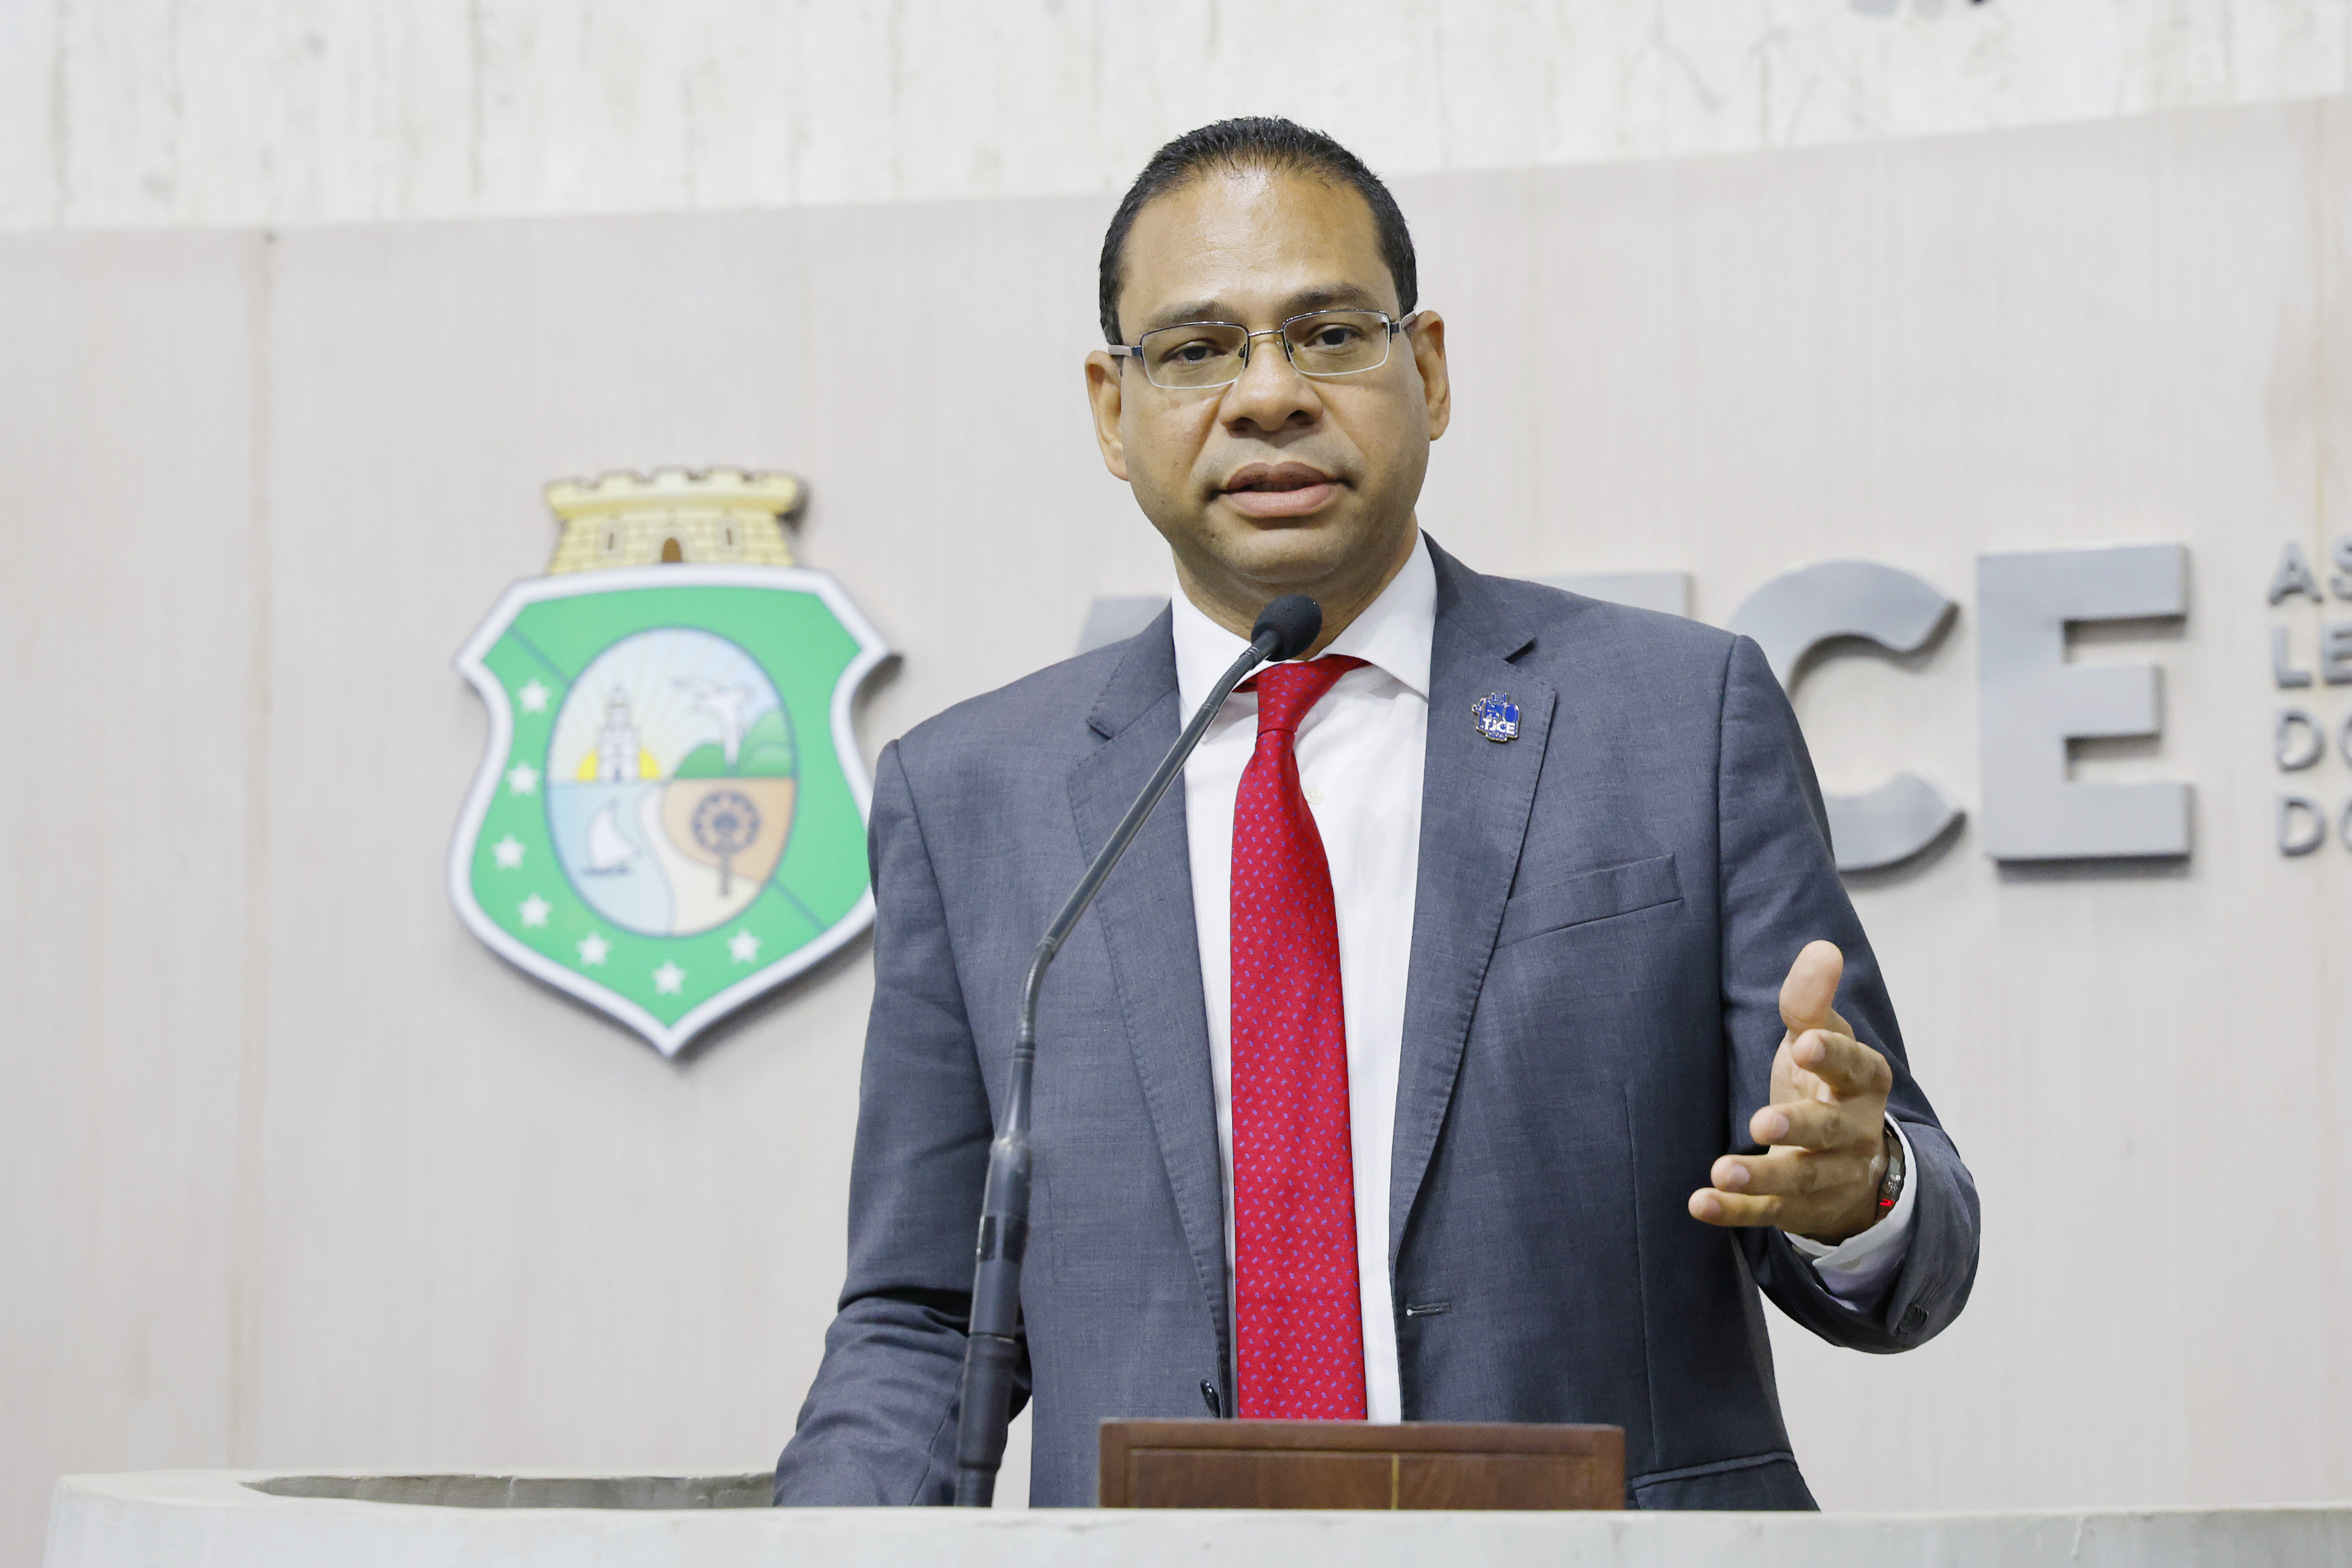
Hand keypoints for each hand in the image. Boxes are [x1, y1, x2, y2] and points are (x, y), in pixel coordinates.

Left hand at [1686, 940, 1892, 1244]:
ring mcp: (1829, 1174)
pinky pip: (1768, 1212)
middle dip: (1800, 1126)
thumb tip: (1823, 948)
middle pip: (1830, 1131)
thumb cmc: (1825, 1082)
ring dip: (1762, 1175)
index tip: (1806, 1044)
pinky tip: (1700, 1203)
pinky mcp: (1799, 1208)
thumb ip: (1812, 1000)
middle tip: (1763, 1121)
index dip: (1833, 1056)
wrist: (1850, 1162)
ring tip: (1723, 1170)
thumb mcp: (1821, 1037)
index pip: (1854, 1067)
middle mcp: (1853, 1132)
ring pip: (1801, 1179)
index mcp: (1862, 1083)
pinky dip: (1736, 1210)